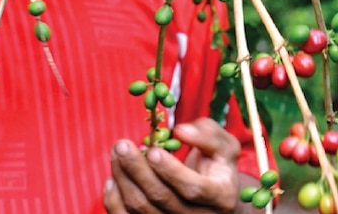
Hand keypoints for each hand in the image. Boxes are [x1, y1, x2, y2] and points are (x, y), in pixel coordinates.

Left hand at [104, 118, 242, 212]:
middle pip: (161, 198)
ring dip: (124, 179)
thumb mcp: (224, 145)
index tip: (153, 151)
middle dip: (138, 169)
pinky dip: (115, 201)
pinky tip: (113, 179)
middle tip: (122, 145)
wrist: (215, 199)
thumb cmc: (217, 166)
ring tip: (117, 153)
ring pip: (142, 209)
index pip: (193, 188)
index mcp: (221, 196)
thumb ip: (207, 134)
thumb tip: (181, 132)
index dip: (171, 171)